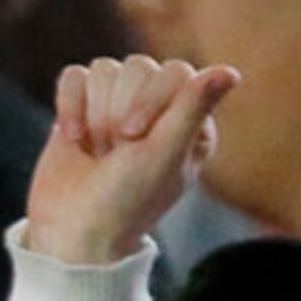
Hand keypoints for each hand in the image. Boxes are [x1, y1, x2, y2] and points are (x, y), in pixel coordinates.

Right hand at [25, 55, 239, 265]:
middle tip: (114, 153)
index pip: (175, 72)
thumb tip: (231, 71)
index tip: (132, 142)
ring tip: (96, 152)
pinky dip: (69, 106)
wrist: (72, 232)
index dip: (147, 101)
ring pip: (105, 69)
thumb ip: (193, 110)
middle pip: (137, 67)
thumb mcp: (164, 156)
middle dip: (117, 112)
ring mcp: (117, 105)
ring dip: (93, 115)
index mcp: (190, 121)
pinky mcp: (82, 107)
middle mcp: (157, 108)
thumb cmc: (124, 201)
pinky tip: (71, 138)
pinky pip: (75, 76)